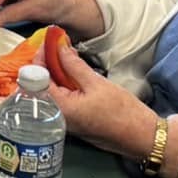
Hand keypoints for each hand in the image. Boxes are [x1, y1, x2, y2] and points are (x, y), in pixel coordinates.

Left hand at [43, 36, 160, 158]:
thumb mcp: (97, 83)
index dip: (40, 58)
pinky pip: (62, 97)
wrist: (140, 135)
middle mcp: (57, 116)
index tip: (48, 42)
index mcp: (60, 108)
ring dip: (56, 71)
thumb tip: (60, 48)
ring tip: (65, 53)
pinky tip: (72, 70)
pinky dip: (64, 82)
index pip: (38, 80)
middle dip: (47, 63)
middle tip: (57, 45)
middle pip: (42, 85)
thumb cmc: (121, 112)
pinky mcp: (74, 119)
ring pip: (52, 90)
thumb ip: (74, 65)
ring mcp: (65, 119)